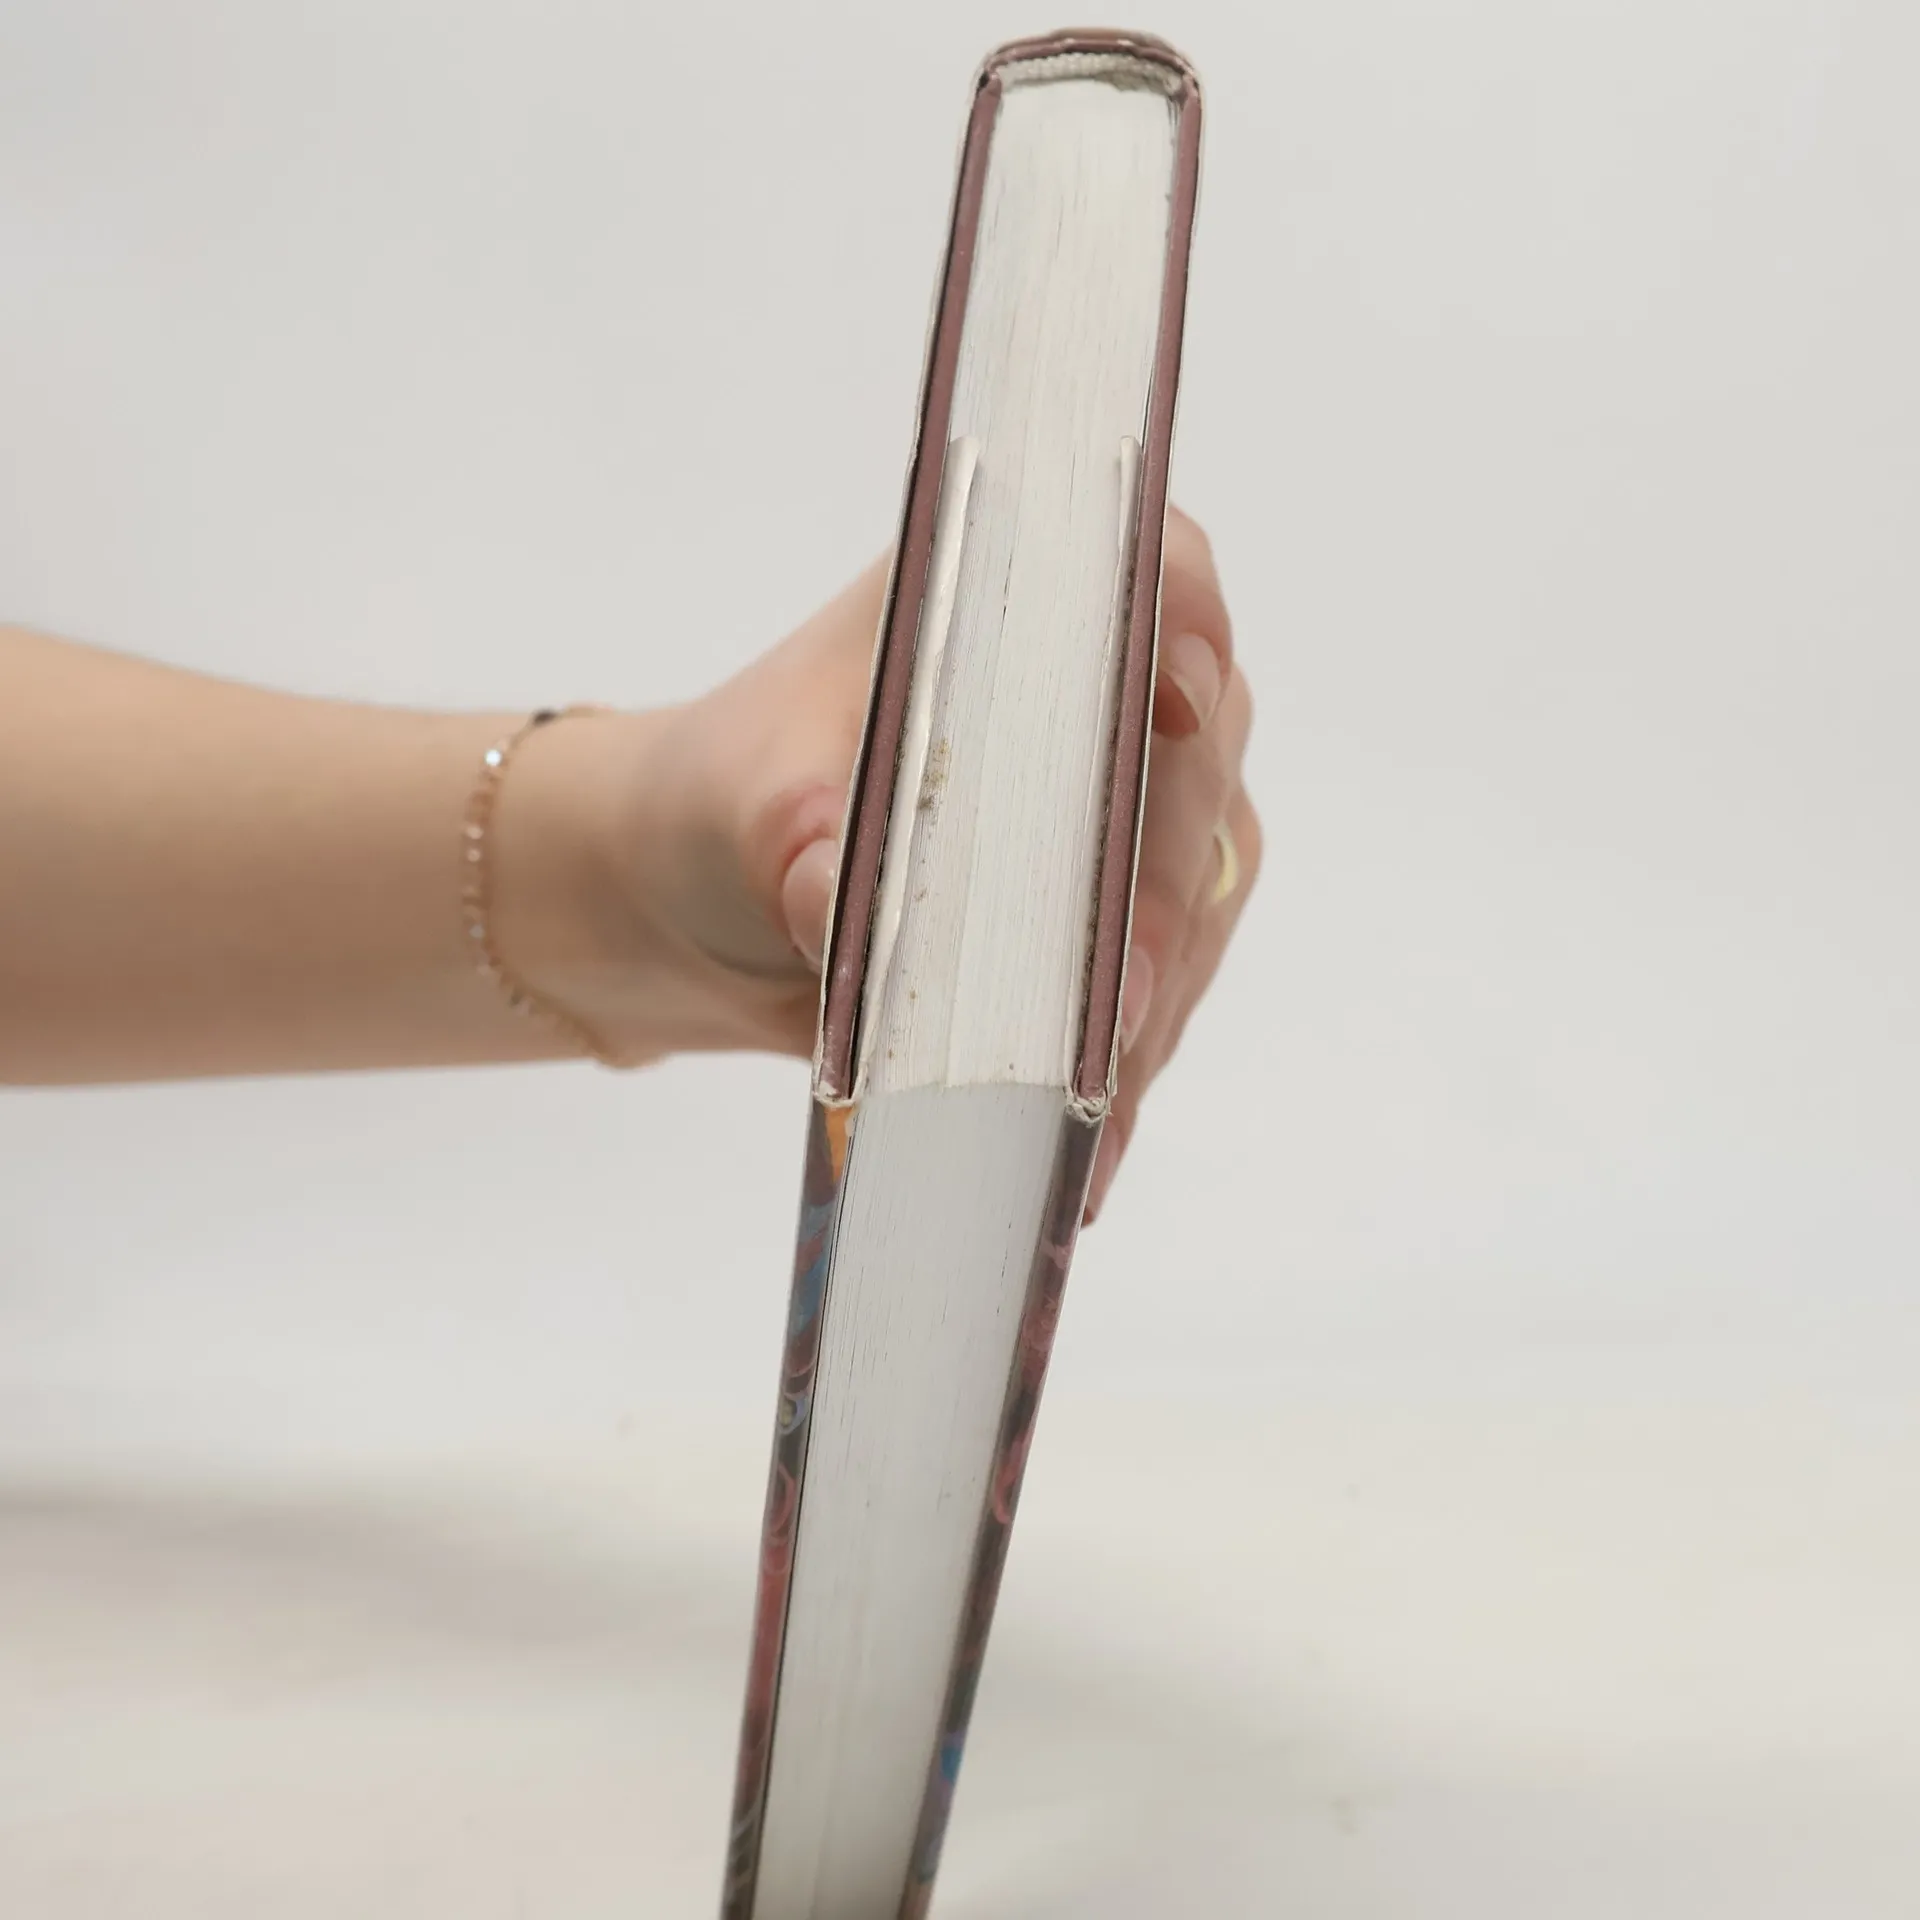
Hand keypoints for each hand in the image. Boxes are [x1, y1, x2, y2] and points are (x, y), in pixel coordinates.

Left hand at [605, 511, 1257, 1217]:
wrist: (689, 908)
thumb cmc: (717, 806)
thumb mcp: (747, 808)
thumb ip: (805, 846)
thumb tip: (849, 913)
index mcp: (1005, 598)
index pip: (1142, 567)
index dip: (1182, 618)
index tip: (1173, 694)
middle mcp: (1086, 692)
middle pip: (1195, 754)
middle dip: (1164, 879)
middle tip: (1125, 987)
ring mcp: (1114, 808)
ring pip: (1196, 886)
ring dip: (1158, 990)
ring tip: (1100, 1091)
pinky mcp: (1106, 916)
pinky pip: (1159, 980)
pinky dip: (1129, 1058)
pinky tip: (1095, 1139)